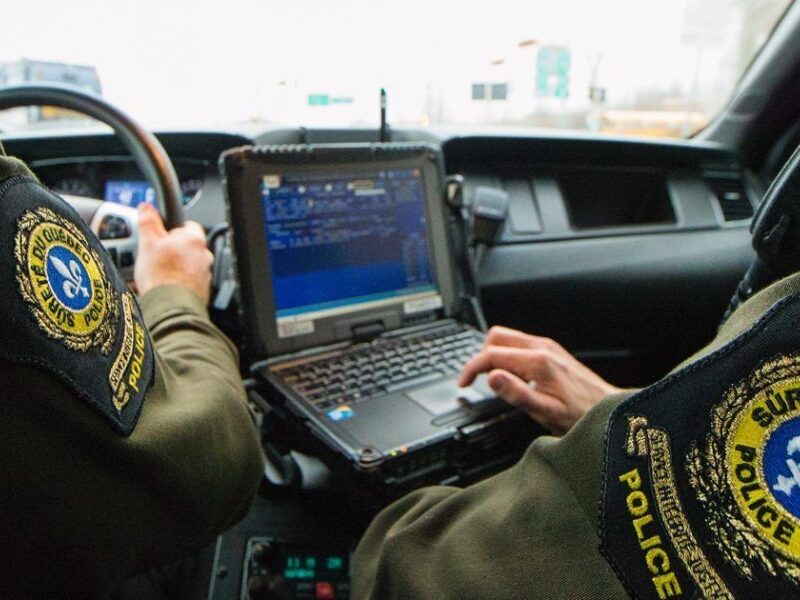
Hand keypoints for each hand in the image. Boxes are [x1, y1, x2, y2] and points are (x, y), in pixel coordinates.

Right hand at [134, 203, 213, 303]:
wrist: (170, 306)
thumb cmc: (161, 275)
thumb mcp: (148, 243)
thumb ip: (148, 222)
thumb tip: (146, 208)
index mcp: (194, 239)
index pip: (188, 225)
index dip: (173, 229)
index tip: (162, 235)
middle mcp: (204, 255)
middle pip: (188, 246)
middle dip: (173, 250)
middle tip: (156, 256)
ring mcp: (205, 274)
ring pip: (189, 264)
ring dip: (176, 267)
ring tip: (158, 274)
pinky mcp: (202, 290)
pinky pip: (190, 281)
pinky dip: (179, 282)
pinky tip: (165, 286)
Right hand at [459, 326, 620, 434]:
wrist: (609, 410)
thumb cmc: (581, 415)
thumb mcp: (545, 411)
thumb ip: (516, 393)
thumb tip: (491, 377)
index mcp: (538, 361)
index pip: (492, 354)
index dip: (471, 368)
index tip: (463, 383)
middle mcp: (542, 347)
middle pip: (496, 337)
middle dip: (481, 356)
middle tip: (478, 381)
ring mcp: (547, 347)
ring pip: (508, 339)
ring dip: (494, 356)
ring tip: (496, 381)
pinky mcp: (551, 351)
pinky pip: (520, 345)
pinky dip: (508, 357)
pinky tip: (514, 377)